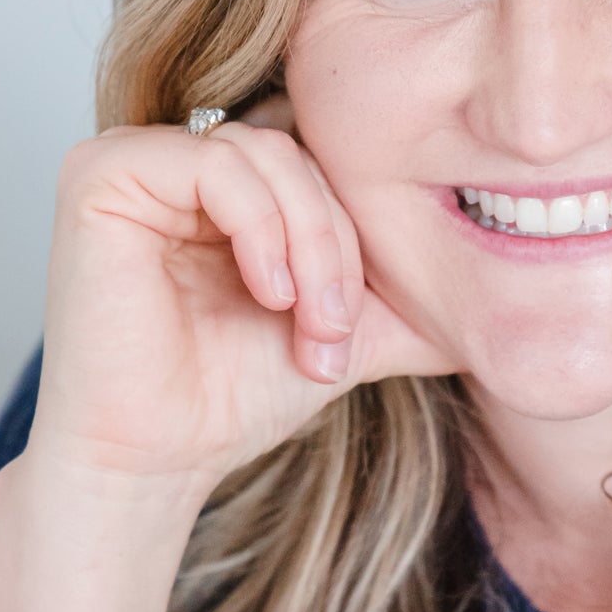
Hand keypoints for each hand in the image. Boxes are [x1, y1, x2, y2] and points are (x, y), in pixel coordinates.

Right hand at [27, 97, 456, 500]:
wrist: (156, 461)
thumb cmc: (231, 398)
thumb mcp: (348, 330)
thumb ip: (407, 294)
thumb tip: (508, 291)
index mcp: (231, 181)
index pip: (324, 155)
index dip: (358, 229)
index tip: (356, 321)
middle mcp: (180, 157)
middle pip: (302, 150)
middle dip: (340, 245)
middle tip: (336, 329)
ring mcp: (138, 158)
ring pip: (269, 153)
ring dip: (311, 244)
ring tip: (307, 323)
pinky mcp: (102, 172)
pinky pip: (214, 163)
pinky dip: (261, 227)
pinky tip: (268, 293)